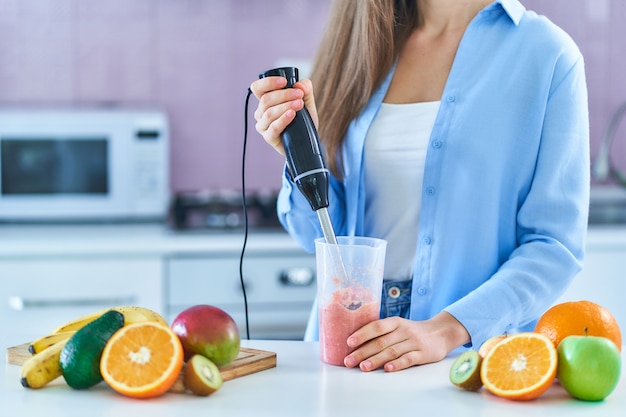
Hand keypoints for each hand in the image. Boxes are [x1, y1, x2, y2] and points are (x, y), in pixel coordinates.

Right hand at [249, 76, 318, 155]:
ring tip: (299, 105)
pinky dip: (283, 119)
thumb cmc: (303, 120)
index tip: (284, 81)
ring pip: (269, 113)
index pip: (258, 88)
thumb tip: (299, 85)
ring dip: (285, 106)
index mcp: (266, 101)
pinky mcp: (269, 137)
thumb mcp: (307, 102)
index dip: (268, 82)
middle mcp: (261, 112)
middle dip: (284, 95)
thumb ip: (305, 89)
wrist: (307, 141)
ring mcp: (263, 126)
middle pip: (266, 99)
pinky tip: (292, 115)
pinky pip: (273, 127)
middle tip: (299, 95)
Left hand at [343, 312, 470, 371]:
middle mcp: (404, 331)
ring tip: (363, 367)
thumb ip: (382, 332)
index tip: (349, 342)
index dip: (362, 333)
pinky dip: (397, 364)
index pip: (376, 326)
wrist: (441, 332)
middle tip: (349, 361)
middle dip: (363, 352)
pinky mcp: (423, 354)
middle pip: (381, 341)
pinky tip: (387, 369)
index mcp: (395, 322)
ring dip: (376, 360)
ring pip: (392, 351)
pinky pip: (409, 359)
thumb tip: (357, 342)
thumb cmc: (413, 331)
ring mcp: (414, 342)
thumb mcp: (399, 326)